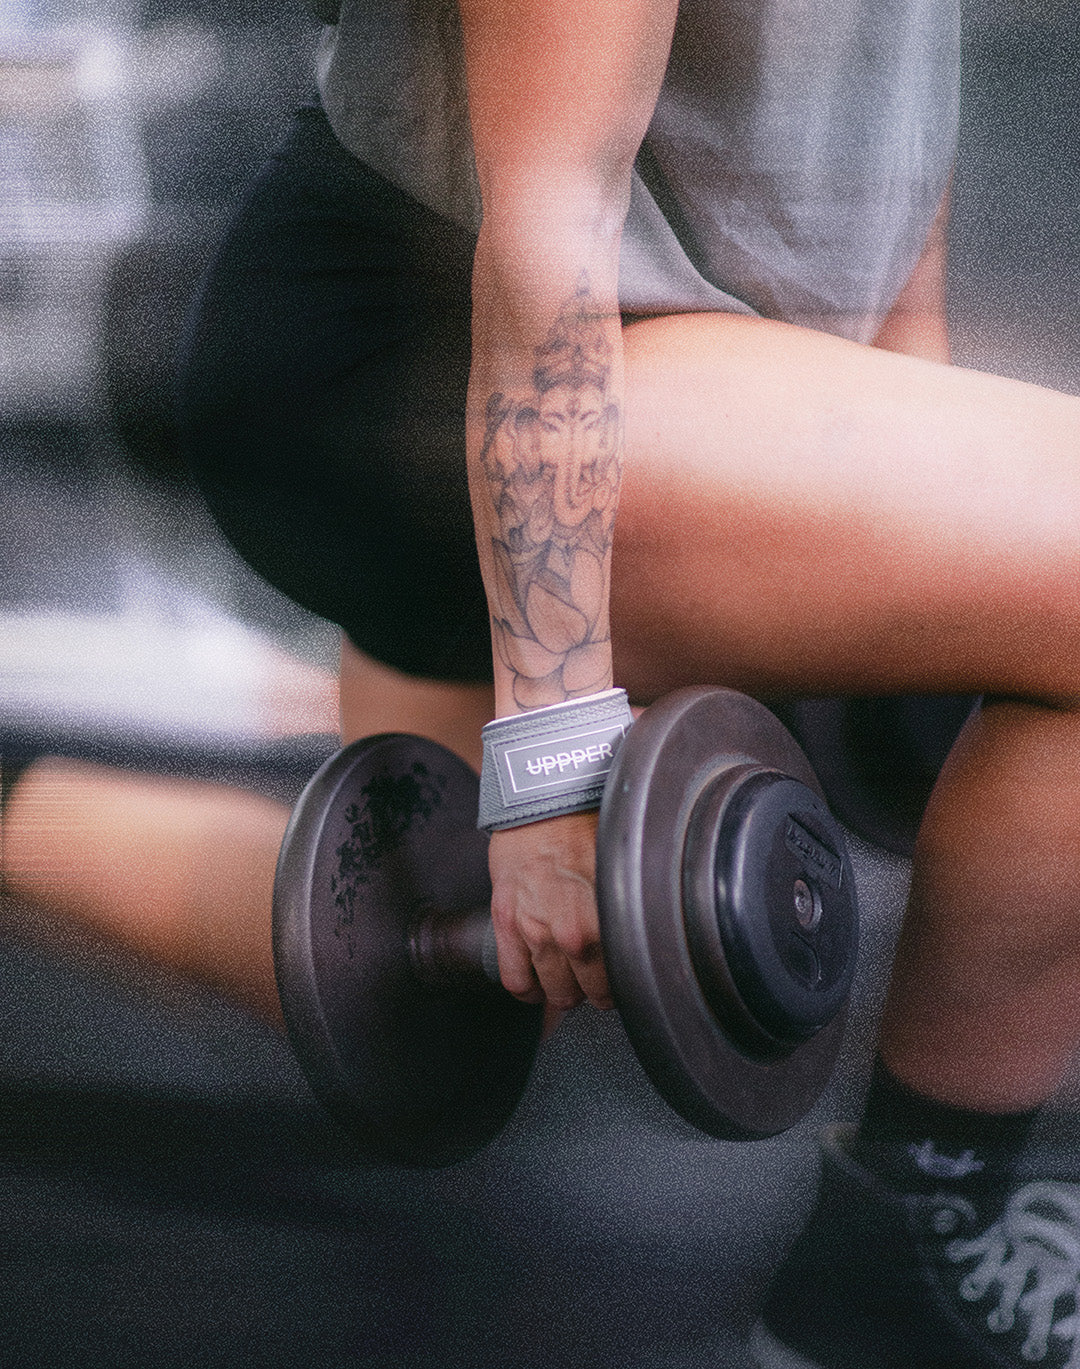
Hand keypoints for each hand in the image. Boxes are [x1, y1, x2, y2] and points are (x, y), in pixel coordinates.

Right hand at [488, 809, 612, 1010]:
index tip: (629, 972)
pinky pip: (516, 981)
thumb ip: (631, 908)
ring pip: (556, 994)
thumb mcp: (622, 868)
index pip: (626, 979)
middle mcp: (571, 934)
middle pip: (592, 994)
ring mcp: (534, 933)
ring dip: (568, 990)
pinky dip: (529, 991)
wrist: (541, 801)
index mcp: (607, 920)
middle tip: (603, 973)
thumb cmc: (586, 825)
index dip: (630, 978)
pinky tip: (539, 984)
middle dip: (600, 988)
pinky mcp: (506, 927)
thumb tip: (650, 931)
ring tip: (574, 977)